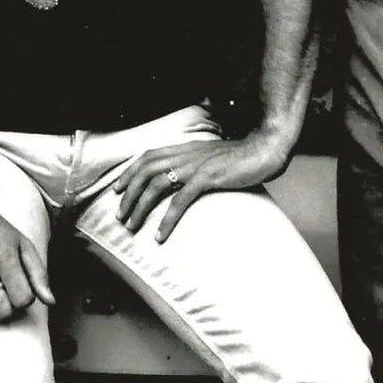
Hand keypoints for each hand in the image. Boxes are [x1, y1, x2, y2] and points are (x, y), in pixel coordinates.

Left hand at [114, 129, 293, 242]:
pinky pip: (180, 200)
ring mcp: (195, 166)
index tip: (117, 189)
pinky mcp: (207, 178)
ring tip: (132, 226)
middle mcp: (185, 154)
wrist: (265, 149)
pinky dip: (167, 218)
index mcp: (185, 148)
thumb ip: (197, 164)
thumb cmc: (243, 157)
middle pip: (146, 171)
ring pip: (156, 185)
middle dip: (128, 193)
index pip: (148, 156)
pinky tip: (160, 234)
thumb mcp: (213, 156)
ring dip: (140, 206)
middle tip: (120, 215)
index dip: (130, 172)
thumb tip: (185, 179)